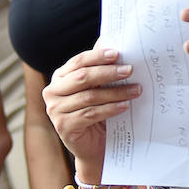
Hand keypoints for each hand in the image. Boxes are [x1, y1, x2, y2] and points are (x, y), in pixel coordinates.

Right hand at [43, 48, 139, 182]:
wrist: (94, 145)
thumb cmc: (98, 113)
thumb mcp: (98, 89)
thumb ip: (100, 69)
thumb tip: (112, 43)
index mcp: (60, 78)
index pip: (78, 62)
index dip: (97, 56)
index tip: (118, 54)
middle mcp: (52, 92)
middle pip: (82, 77)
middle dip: (108, 72)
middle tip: (130, 70)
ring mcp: (55, 110)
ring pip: (88, 96)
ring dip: (115, 92)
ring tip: (135, 90)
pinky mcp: (63, 126)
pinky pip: (89, 114)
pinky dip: (110, 109)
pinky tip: (125, 106)